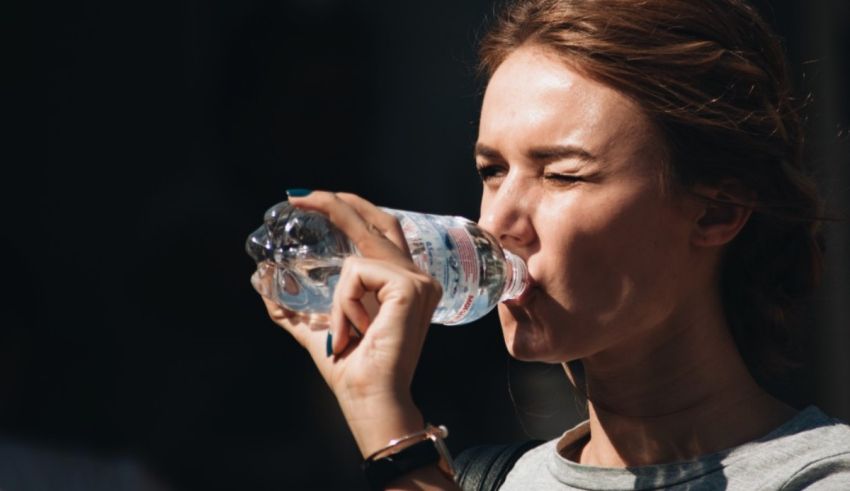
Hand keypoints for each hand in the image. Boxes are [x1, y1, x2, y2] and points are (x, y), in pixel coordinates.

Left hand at [252, 191, 442, 455]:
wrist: (368, 398)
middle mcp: (416, 275)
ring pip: (358, 257)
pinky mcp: (410, 288)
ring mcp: (418, 280)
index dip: (348, 207)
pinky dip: (345, 304)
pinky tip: (356, 331)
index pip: (378, 228)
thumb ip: (292, 304)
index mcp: (400, 281)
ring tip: (346, 333)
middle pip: (377, 220)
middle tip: (297, 196)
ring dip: (339, 298)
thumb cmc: (349, 367)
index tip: (309, 196)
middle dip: (336, 202)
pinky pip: (358, 273)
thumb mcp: (314, 326)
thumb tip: (262, 278)